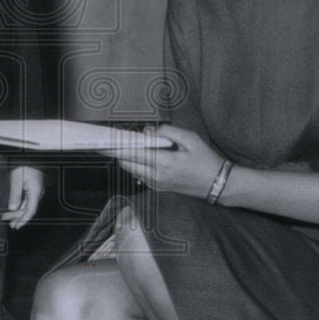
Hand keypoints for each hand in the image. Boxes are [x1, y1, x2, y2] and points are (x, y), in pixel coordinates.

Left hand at [2, 166, 44, 228]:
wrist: (29, 156)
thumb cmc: (23, 166)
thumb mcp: (16, 180)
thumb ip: (15, 195)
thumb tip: (12, 208)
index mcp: (35, 192)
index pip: (30, 211)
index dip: (23, 220)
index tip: (17, 226)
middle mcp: (37, 193)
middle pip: (28, 209)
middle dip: (18, 217)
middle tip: (9, 224)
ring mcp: (36, 191)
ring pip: (27, 206)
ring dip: (18, 212)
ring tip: (9, 218)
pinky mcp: (33, 188)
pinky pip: (27, 201)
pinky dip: (20, 206)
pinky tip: (14, 209)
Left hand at [107, 124, 223, 198]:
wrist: (218, 184)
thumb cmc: (206, 160)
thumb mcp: (191, 139)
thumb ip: (167, 132)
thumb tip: (147, 131)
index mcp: (163, 162)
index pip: (130, 154)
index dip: (113, 147)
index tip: (101, 141)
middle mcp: (156, 176)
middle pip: (125, 162)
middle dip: (116, 151)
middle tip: (109, 139)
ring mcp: (156, 184)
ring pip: (131, 169)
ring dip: (126, 157)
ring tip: (123, 144)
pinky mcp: (159, 188)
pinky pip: (139, 175)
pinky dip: (135, 164)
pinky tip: (139, 155)